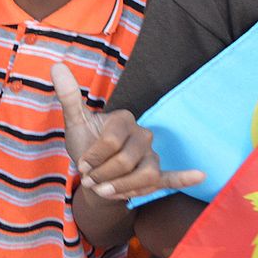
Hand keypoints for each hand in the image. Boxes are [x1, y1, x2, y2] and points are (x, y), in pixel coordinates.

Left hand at [52, 62, 204, 200]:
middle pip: (126, 162)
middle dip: (103, 176)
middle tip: (92, 181)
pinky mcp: (156, 173)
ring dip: (122, 188)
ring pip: (145, 176)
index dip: (93, 158)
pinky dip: (184, 177)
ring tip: (107, 191)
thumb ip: (69, 96)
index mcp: (124, 119)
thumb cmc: (86, 145)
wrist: (93, 173)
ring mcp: (151, 154)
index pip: (111, 142)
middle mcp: (142, 134)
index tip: (82, 165)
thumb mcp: (75, 122)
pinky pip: (171, 176)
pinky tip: (200, 176)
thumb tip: (57, 66)